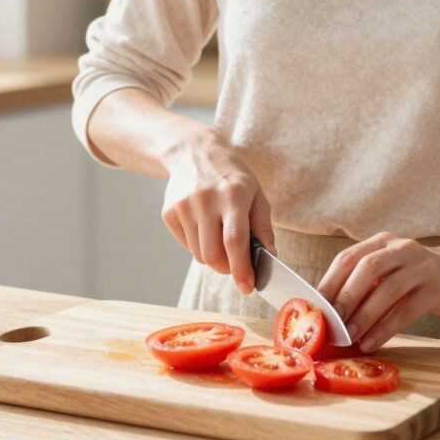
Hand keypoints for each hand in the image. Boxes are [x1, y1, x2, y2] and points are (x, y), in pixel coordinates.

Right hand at [161, 128, 273, 295]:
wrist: (194, 152)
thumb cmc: (232, 177)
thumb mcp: (256, 195)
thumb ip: (263, 228)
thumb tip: (270, 258)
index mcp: (233, 196)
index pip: (235, 241)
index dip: (241, 268)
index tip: (247, 287)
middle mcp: (205, 200)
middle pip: (213, 255)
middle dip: (227, 268)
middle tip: (236, 263)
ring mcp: (184, 206)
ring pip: (199, 255)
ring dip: (213, 256)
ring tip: (219, 236)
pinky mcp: (169, 212)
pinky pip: (186, 246)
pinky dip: (198, 246)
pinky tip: (204, 227)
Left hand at [316, 233, 439, 352]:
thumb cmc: (414, 277)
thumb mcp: (388, 271)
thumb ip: (363, 285)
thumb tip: (327, 313)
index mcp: (381, 242)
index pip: (348, 257)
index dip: (329, 282)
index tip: (314, 308)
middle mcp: (400, 248)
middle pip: (367, 268)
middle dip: (346, 297)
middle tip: (331, 323)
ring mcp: (421, 266)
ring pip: (388, 289)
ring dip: (365, 316)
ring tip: (349, 337)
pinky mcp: (436, 288)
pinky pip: (407, 309)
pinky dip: (386, 328)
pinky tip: (372, 342)